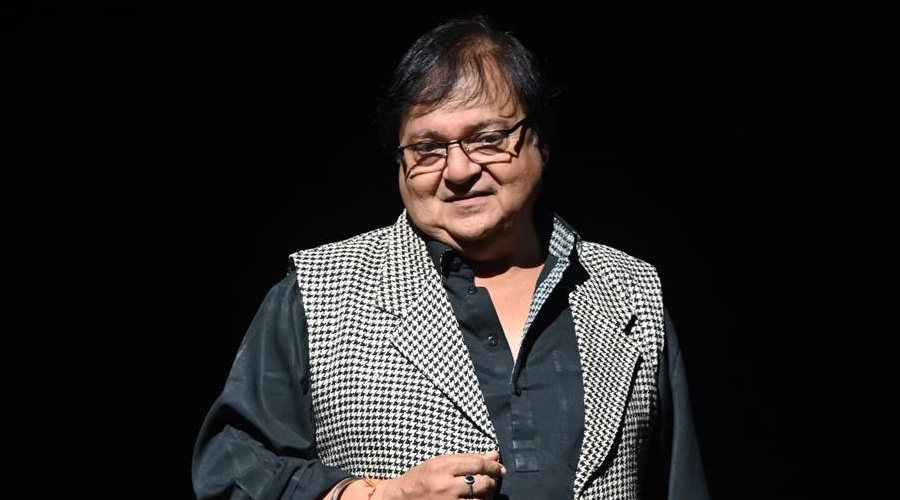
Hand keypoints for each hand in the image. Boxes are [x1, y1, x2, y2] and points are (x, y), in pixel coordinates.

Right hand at [375, 450, 504, 499]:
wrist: (400, 498)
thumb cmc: (421, 477)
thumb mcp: (440, 462)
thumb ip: (467, 458)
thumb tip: (494, 455)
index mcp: (442, 466)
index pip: (477, 464)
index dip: (493, 466)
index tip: (500, 468)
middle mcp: (445, 485)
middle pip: (481, 483)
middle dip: (492, 482)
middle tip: (494, 480)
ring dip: (486, 496)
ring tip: (485, 492)